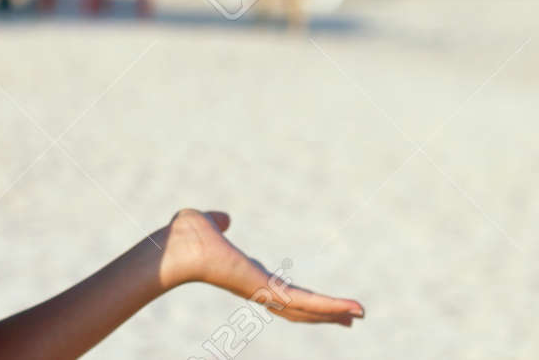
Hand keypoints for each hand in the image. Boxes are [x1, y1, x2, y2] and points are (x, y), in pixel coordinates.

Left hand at [155, 208, 364, 326]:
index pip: (281, 290)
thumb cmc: (185, 237)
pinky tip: (353, 311)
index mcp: (247, 275)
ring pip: (308, 309)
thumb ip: (217, 222)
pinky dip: (332, 308)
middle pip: (299, 308)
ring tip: (359, 315)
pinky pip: (307, 303)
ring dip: (335, 312)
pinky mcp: (270, 293)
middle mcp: (258, 290)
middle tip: (350, 319)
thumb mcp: (206, 223)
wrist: (178, 249)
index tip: (315, 299)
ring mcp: (266, 294)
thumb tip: (223, 219)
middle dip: (324, 313)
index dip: (301, 296)